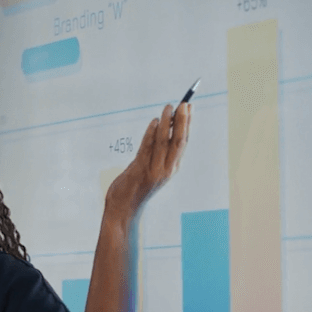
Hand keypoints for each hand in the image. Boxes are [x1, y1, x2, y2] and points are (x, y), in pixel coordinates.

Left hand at [106, 102, 190, 219]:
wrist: (123, 208)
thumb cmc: (136, 187)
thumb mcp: (152, 170)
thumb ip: (158, 152)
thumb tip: (164, 127)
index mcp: (172, 168)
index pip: (183, 142)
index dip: (187, 124)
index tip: (189, 107)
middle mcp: (166, 169)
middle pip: (178, 141)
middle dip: (183, 121)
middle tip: (185, 103)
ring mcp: (154, 170)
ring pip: (164, 143)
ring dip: (167, 123)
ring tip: (168, 107)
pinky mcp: (139, 170)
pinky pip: (147, 148)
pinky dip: (151, 133)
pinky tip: (154, 122)